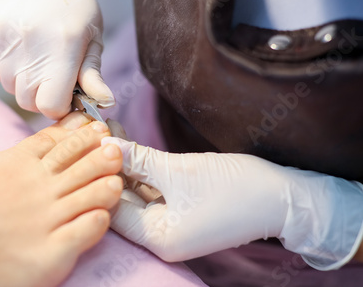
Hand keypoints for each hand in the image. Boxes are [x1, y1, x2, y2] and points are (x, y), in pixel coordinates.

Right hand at [0, 0, 114, 118]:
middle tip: (51, 71)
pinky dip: (5, 66)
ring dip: (23, 79)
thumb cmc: (74, 2)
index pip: (50, 105)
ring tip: (36, 53)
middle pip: (27, 100)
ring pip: (8, 86)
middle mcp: (29, 44)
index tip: (65, 93)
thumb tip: (104, 103)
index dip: (59, 104)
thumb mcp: (92, 37)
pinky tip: (19, 45)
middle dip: (41, 94)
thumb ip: (93, 74)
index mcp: (62, 47)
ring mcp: (2, 38)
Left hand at [102, 137, 362, 269]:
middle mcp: (160, 238)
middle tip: (95, 134)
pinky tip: (129, 145)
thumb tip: (105, 144)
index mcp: (158, 239)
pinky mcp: (180, 212)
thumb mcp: (181, 171)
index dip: (98, 175)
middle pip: (121, 201)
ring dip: (124, 166)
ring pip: (135, 194)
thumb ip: (140, 160)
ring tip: (108, 133)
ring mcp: (170, 226)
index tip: (87, 143)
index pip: (110, 209)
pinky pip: (152, 192)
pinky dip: (141, 171)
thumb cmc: (236, 188)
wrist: (284, 198)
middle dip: (108, 167)